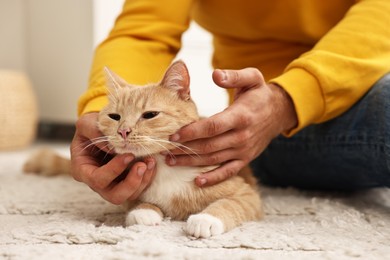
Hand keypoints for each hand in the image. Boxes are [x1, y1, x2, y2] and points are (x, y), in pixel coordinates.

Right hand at [70, 113, 155, 203]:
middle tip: (142, 165)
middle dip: (131, 183)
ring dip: (143, 180)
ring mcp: (114, 184)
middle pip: (115, 196)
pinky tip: (151, 163)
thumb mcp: (86, 123)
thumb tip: (112, 145)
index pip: (97, 179)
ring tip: (150, 161)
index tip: (129, 155)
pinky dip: (148, 176)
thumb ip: (93, 130)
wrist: (104, 128)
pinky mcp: (127, 182)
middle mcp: (98, 183)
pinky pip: (139, 188)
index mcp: (83, 170)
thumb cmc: (91, 127)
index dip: (114, 170)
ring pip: (130, 195)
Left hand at [166, 68, 296, 186]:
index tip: (173, 134)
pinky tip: (197, 182)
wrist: (279, 112)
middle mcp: (242, 136)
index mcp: (240, 116)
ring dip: (191, 162)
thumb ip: (233, 76)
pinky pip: (228, 172)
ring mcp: (243, 150)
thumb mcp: (252, 78)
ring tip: (171, 162)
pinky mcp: (245, 158)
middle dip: (184, 149)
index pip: (212, 126)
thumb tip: (214, 75)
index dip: (191, 132)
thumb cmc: (260, 94)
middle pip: (208, 146)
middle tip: (164, 150)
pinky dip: (213, 179)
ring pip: (213, 159)